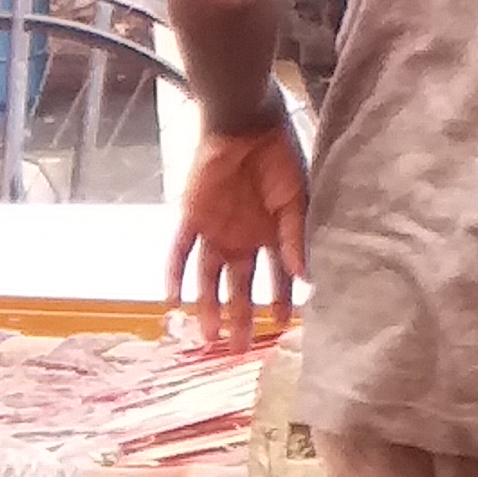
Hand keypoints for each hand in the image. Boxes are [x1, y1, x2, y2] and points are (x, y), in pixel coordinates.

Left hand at [169, 118, 307, 350]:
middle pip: (238, 287)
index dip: (277, 303)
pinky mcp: (191, 219)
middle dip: (240, 317)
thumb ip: (296, 238)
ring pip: (207, 278)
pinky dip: (174, 274)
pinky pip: (178, 251)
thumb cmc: (279, 160)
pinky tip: (172, 299)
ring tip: (209, 337)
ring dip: (207, 307)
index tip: (281, 329)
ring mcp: (215, 231)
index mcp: (270, 236)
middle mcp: (241, 239)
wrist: (247, 126)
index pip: (274, 279)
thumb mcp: (296, 201)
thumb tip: (305, 278)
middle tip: (239, 350)